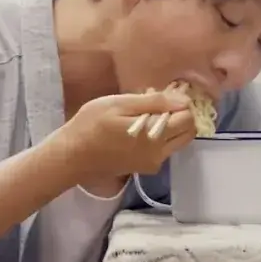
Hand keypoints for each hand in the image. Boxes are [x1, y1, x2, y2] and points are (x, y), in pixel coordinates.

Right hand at [58, 91, 196, 178]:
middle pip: (188, 133)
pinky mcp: (144, 168)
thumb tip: (184, 101)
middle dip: (182, 116)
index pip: (188, 118)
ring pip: (178, 142)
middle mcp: (160, 153)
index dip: (181, 103)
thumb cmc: (91, 125)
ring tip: (148, 114)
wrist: (72, 156)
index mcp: (155, 136)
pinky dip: (162, 136)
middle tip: (162, 103)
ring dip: (172, 126)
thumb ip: (154, 102)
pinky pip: (164, 150)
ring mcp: (152, 163)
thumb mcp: (119, 104)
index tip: (167, 94)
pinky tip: (141, 127)